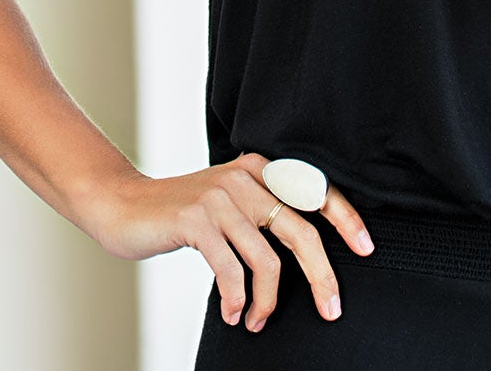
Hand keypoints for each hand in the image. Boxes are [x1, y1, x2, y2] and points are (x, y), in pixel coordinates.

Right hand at [83, 152, 373, 331]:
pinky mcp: (195, 221)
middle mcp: (245, 178)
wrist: (124, 206)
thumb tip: (310, 252)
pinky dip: (238, 299)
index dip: (344, 218)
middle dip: (322, 274)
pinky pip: (231, 270)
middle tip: (332, 309)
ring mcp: (219, 198)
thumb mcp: (230, 204)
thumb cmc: (183, 214)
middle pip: (300, 229)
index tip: (366, 247)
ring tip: (259, 321)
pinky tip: (234, 315)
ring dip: (268, 300)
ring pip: (266, 259)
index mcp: (259, 169)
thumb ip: (262, 213)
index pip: (314, 191)